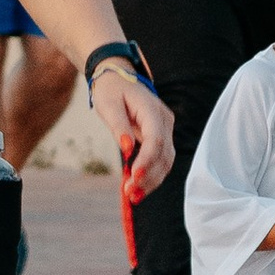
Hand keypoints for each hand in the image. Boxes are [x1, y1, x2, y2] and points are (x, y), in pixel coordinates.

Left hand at [98, 64, 176, 198]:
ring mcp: (165, 129)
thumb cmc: (111, 90)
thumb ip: (119, 126)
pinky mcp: (160, 137)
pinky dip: (151, 175)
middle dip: (150, 177)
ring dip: (152, 180)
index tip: (135, 178)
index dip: (147, 161)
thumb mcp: (108, 105)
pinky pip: (160, 159)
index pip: (156, 140)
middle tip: (131, 194)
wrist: (117, 78)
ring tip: (134, 196)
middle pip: (165, 154)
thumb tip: (127, 150)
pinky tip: (138, 187)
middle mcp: (165, 121)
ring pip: (166, 161)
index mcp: (152, 110)